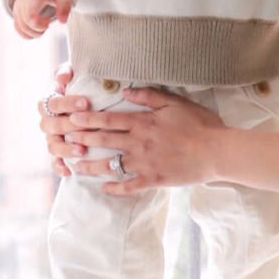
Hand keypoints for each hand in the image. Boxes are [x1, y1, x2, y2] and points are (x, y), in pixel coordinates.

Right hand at [12, 0, 73, 37]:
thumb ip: (64, 6)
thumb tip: (62, 22)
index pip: (29, 16)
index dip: (39, 25)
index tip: (47, 21)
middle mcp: (22, 3)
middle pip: (25, 25)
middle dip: (38, 31)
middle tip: (47, 22)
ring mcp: (17, 9)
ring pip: (20, 29)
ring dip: (34, 33)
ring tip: (43, 25)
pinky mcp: (16, 14)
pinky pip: (18, 29)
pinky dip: (28, 34)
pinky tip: (36, 29)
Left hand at [37, 80, 223, 193]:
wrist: (215, 151)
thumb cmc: (199, 124)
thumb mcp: (175, 103)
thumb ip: (149, 96)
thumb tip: (127, 90)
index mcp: (143, 123)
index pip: (108, 119)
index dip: (87, 118)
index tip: (71, 118)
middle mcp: (138, 143)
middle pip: (104, 140)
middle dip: (81, 139)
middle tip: (63, 139)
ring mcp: (144, 163)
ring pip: (111, 164)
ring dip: (91, 165)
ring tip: (75, 165)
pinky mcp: (153, 179)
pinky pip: (129, 185)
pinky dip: (116, 188)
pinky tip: (104, 188)